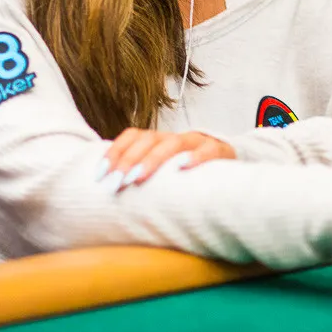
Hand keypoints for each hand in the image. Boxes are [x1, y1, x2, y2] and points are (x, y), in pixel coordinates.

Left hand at [97, 129, 234, 191]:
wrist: (232, 170)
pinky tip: (183, 168)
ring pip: (173, 143)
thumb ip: (142, 179)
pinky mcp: (221, 151)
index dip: (115, 151)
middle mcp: (176, 137)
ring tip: (139, 178)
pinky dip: (195, 158)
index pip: (133, 135)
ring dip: (153, 159)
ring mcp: (198, 142)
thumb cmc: (190, 178)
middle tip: (117, 181)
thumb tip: (107, 195)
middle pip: (148, 139)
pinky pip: (208, 150)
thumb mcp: (164, 175)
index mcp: (160, 140)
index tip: (100, 174)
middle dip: (129, 159)